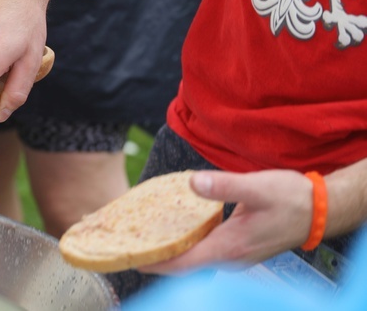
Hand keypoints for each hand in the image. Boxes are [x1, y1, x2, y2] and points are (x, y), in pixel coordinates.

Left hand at [139, 170, 312, 273]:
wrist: (319, 210)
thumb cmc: (290, 199)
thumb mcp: (257, 187)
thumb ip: (224, 185)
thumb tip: (193, 183)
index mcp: (230, 247)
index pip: (183, 263)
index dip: (155, 262)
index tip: (131, 256)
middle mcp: (230, 258)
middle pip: (184, 265)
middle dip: (156, 257)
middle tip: (128, 243)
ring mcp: (235, 256)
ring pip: (194, 259)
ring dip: (170, 251)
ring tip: (144, 237)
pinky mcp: (238, 249)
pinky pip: (204, 252)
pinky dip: (186, 245)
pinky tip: (174, 230)